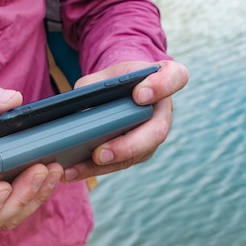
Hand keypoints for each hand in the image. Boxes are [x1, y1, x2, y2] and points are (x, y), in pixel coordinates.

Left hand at [63, 60, 188, 181]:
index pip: (175, 78)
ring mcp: (153, 136)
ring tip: (75, 169)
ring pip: (136, 155)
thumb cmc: (114, 80)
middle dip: (127, 145)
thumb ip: (94, 85)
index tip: (139, 95)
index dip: (161, 87)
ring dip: (105, 164)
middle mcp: (164, 111)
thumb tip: (75, 110)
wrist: (117, 91)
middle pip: (157, 131)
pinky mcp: (138, 152)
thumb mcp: (103, 74)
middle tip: (100, 153)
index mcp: (164, 79)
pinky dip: (93, 169)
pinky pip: (119, 163)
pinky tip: (71, 172)